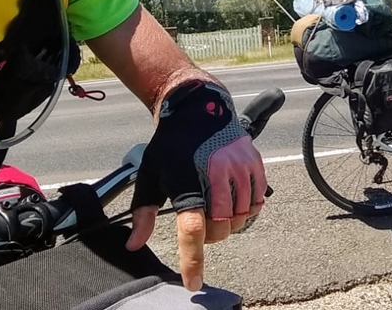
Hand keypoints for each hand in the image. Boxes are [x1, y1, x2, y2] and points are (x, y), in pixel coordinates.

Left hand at [125, 81, 266, 290]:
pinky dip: (246, 210)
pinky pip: (256, 201)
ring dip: (228, 224)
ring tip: (216, 210)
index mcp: (187, 180)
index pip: (193, 228)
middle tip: (201, 222)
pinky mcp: (254, 163)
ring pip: (240, 218)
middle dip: (210, 235)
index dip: (193, 259)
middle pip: (220, 228)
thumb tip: (134, 244)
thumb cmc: (171, 145)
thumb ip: (143, 212)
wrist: (199, 108)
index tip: (193, 283)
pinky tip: (233, 202)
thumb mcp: (150, 175)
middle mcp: (216, 174)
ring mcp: (238, 168)